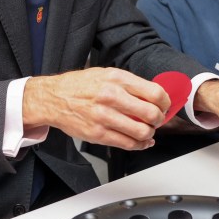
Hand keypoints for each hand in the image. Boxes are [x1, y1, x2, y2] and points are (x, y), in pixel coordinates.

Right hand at [23, 68, 170, 149]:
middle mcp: (111, 96)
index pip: (154, 92)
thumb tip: (153, 95)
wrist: (53, 98)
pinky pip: (128, 144)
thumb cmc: (79, 86)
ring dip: (150, 133)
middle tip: (157, 119)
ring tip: (147, 130)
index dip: (165, 102)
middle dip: (159, 119)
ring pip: (142, 132)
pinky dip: (139, 145)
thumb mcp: (105, 74)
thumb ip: (129, 84)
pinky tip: (140, 141)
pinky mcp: (98, 134)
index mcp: (116, 79)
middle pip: (151, 113)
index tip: (164, 105)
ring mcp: (104, 117)